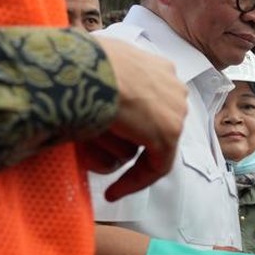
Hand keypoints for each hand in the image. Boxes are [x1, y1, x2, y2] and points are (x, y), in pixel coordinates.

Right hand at [86, 37, 187, 200]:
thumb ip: (106, 75)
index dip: (134, 125)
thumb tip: (86, 79)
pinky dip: (136, 181)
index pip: (153, 103)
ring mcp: (175, 110)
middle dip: (137, 146)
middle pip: (157, 125)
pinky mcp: (168, 133)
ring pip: (158, 147)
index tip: (110, 138)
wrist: (85, 69)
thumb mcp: (96, 63)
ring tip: (111, 186)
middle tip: (112, 166)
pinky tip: (112, 192)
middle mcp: (173, 87)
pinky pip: (157, 166)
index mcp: (159, 68)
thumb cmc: (79, 63)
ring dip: (134, 168)